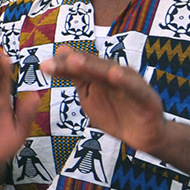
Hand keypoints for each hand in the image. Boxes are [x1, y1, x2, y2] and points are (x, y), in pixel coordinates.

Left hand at [42, 45, 166, 152]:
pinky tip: (115, 75)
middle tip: (60, 58)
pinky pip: (134, 89)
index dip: (62, 67)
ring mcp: (130, 84)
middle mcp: (115, 74)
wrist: (142, 137)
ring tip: (76, 61)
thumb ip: (74, 76)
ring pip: (111, 73)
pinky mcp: (146, 97)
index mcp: (100, 74)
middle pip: (92, 67)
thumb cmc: (114, 113)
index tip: (43, 67)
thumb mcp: (88, 97)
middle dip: (76, 62)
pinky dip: (126, 81)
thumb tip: (58, 52)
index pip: (78, 68)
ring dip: (94, 66)